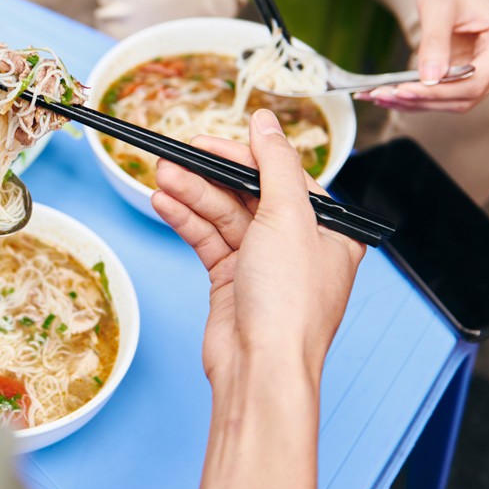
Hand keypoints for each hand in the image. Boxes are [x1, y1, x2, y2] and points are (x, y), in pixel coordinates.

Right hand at [150, 110, 364, 382]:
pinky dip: (186, 221)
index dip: (243, 154)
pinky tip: (164, 203)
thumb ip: (274, 163)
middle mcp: (297, 244)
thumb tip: (265, 121)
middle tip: (174, 155)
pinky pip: (207, 239)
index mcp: (327, 228)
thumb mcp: (288, 217)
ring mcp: (263, 263)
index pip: (282, 175)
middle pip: (247, 192)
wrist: (261, 368)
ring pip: (222, 215)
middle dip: (209, 174)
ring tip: (161, 176)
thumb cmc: (290, 303)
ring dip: (191, 194)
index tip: (208, 139)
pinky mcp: (232, 280)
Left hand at [358, 0, 488, 112]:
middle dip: (422, 99)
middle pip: (465, 96)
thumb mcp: (438, 7)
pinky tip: (389, 93)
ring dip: (416, 102)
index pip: (475, 82)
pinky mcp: (471, 72)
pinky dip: (417, 95)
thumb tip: (430, 78)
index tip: (402, 90)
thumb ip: (435, 43)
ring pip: (454, 100)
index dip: (438, 91)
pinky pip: (445, 92)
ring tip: (379, 96)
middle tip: (381, 96)